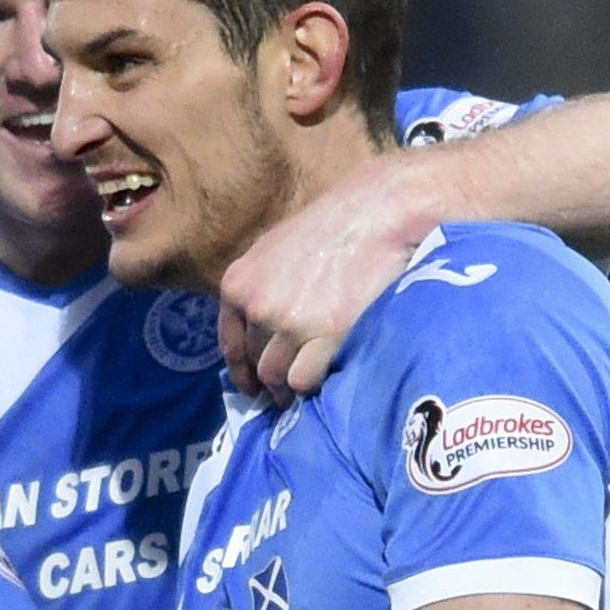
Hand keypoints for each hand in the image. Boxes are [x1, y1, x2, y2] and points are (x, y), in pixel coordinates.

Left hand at [220, 157, 437, 404]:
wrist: (378, 213)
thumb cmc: (332, 226)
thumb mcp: (275, 248)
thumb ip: (259, 287)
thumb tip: (258, 327)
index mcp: (239, 284)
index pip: (230, 343)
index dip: (241, 371)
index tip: (251, 387)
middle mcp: (258, 306)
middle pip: (256, 363)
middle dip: (268, 383)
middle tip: (285, 395)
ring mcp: (291, 323)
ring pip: (278, 377)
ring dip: (289, 392)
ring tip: (306, 395)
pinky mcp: (326, 336)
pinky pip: (305, 380)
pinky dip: (313, 387)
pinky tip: (326, 383)